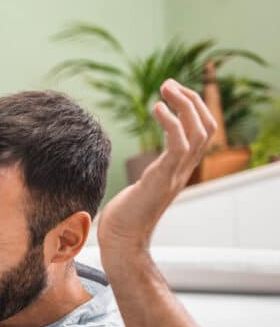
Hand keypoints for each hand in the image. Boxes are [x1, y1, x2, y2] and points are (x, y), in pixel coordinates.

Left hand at [97, 79, 215, 262]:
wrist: (120, 242)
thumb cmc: (122, 219)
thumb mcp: (138, 189)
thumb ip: (145, 176)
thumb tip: (130, 171)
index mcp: (178, 171)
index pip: (201, 134)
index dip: (193, 110)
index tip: (173, 94)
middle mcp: (181, 171)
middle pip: (206, 128)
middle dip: (192, 101)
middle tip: (169, 84)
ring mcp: (175, 176)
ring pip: (199, 132)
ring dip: (185, 105)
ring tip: (165, 88)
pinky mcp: (162, 180)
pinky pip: (178, 145)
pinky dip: (171, 122)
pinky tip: (156, 108)